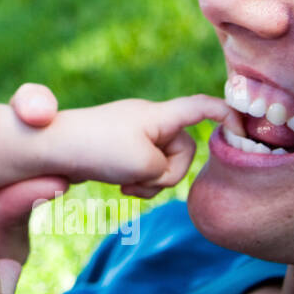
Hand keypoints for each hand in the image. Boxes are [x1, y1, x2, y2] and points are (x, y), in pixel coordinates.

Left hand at [37, 95, 230, 195]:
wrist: (49, 150)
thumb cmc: (96, 150)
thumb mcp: (144, 164)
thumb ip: (166, 169)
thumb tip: (157, 171)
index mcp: (158, 115)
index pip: (202, 106)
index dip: (228, 116)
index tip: (244, 131)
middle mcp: (148, 119)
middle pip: (185, 149)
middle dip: (172, 173)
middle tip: (143, 180)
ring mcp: (133, 134)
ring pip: (164, 164)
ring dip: (152, 182)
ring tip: (127, 185)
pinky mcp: (120, 149)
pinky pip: (144, 169)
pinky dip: (137, 182)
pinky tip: (119, 186)